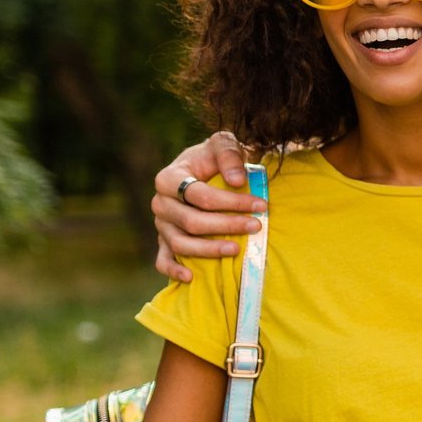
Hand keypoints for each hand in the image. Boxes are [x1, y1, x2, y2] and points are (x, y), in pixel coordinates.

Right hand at [151, 131, 263, 280]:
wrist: (204, 169)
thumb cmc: (215, 158)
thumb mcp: (223, 144)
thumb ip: (230, 155)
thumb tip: (236, 181)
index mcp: (169, 178)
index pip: (200, 195)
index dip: (232, 202)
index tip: (261, 205)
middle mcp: (160, 203)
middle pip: (191, 222)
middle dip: (226, 225)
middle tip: (257, 226)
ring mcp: (161, 224)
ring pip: (180, 243)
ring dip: (208, 250)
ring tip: (236, 249)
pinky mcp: (163, 241)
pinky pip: (162, 260)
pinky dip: (173, 270)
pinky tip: (191, 277)